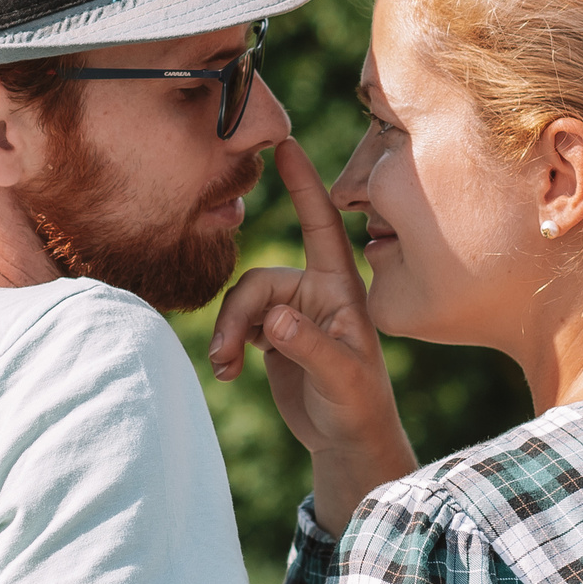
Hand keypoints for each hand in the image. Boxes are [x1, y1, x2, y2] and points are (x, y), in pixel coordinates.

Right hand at [211, 139, 413, 533]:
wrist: (348, 441)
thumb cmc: (358, 408)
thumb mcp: (341, 380)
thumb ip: (309, 346)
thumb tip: (273, 318)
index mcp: (340, 290)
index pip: (322, 226)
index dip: (304, 185)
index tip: (286, 142)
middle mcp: (315, 293)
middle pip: (258, 282)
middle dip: (236, 317)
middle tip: (225, 358)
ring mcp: (293, 313)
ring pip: (242, 302)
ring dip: (227, 334)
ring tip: (224, 370)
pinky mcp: (274, 335)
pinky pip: (238, 324)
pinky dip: (227, 346)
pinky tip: (227, 373)